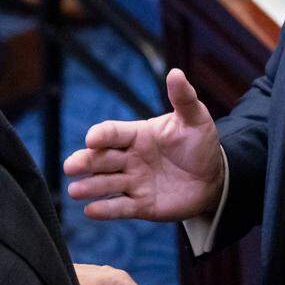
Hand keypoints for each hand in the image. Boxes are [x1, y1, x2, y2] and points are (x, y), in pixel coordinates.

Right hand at [64, 69, 223, 221]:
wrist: (214, 177)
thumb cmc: (200, 143)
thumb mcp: (195, 118)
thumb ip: (184, 98)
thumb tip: (176, 72)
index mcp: (138, 134)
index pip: (113, 132)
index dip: (102, 135)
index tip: (92, 139)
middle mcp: (130, 158)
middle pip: (102, 159)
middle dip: (85, 162)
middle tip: (70, 166)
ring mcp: (134, 182)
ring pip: (107, 184)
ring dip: (90, 187)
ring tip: (74, 190)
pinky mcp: (141, 205)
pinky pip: (121, 208)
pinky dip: (106, 210)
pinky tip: (91, 211)